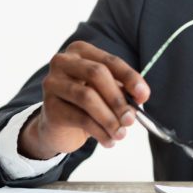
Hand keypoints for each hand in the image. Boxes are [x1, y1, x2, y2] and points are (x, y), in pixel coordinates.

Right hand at [19, 41, 149, 159]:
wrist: (59, 127)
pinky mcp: (49, 107)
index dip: (130, 78)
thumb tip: (139, 98)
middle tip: (130, 119)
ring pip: (87, 97)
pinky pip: (80, 118)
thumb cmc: (88, 104)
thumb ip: (123, 91)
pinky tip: (108, 141)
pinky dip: (99, 131)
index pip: (110, 61)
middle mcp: (62, 62)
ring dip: (109, 118)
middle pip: (97, 74)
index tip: (143, 96)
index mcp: (80, 51)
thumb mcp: (107, 93)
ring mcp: (52, 83)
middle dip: (118, 98)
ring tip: (121, 134)